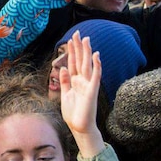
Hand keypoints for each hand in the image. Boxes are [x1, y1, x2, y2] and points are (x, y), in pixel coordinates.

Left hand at [58, 32, 104, 157]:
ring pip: (87, 65)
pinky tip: (97, 56)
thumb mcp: (65, 95)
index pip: (73, 62)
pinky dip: (96, 66)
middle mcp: (82, 81)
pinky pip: (95, 76)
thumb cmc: (73, 113)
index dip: (73, 51)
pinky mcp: (92, 91)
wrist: (79, 127)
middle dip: (79, 47)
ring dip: (87, 52)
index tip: (72, 38)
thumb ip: (64, 81)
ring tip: (87, 39)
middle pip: (80, 60)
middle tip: (78, 33)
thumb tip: (63, 68)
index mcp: (75, 81)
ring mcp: (88, 85)